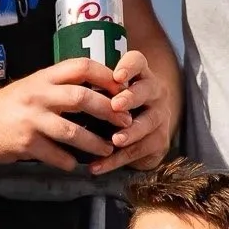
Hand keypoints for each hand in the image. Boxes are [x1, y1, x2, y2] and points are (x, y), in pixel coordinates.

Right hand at [0, 59, 125, 170]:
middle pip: (81, 98)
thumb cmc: (8, 107)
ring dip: (94, 143)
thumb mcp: (32, 88)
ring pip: (72, 131)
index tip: (122, 88)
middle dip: (108, 111)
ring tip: (108, 150)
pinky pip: (55, 156)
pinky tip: (76, 165)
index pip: (80, 67)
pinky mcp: (25, 144)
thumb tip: (93, 93)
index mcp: (43, 78)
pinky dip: (68, 162)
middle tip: (125, 122)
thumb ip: (58, 88)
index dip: (105, 76)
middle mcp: (39, 94)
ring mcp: (31, 119)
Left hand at [91, 49, 174, 177]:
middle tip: (116, 105)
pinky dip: (116, 160)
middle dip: (130, 98)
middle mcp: (155, 93)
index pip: (138, 62)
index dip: (129, 67)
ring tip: (115, 140)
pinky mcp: (160, 141)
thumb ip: (98, 90)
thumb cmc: (121, 108)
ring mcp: (160, 117)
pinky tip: (98, 166)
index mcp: (141, 75)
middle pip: (146, 91)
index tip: (117, 76)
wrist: (147, 133)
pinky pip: (138, 151)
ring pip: (146, 123)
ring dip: (130, 132)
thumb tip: (68, 93)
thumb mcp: (110, 94)